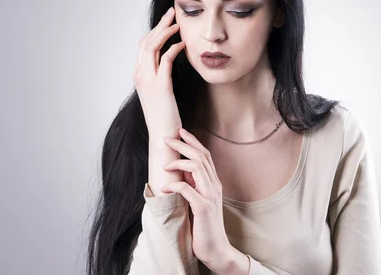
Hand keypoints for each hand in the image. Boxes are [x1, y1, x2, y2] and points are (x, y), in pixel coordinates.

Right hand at [133, 6, 184, 132]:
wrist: (162, 135)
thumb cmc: (164, 116)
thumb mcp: (159, 93)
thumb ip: (160, 77)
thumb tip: (168, 65)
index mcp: (139, 75)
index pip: (144, 45)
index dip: (155, 30)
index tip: (167, 21)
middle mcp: (140, 74)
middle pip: (147, 41)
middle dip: (159, 25)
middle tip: (172, 12)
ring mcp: (148, 80)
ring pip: (153, 46)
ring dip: (166, 32)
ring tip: (178, 23)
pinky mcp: (161, 86)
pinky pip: (166, 60)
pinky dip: (174, 48)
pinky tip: (183, 44)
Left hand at [161, 127, 233, 269]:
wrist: (216, 249)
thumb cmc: (204, 226)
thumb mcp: (199, 201)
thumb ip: (193, 186)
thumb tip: (178, 171)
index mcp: (214, 183)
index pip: (205, 155)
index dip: (193, 141)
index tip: (180, 132)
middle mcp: (214, 186)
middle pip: (201, 156)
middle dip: (183, 144)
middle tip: (167, 138)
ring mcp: (210, 196)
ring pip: (197, 167)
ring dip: (178, 162)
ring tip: (164, 165)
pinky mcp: (203, 208)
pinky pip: (187, 189)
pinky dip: (174, 184)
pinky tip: (164, 187)